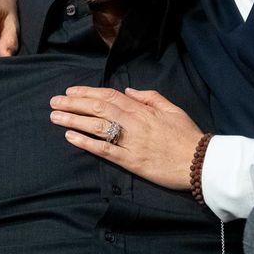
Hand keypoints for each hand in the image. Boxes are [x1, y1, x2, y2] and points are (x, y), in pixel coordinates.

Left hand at [50, 86, 204, 189]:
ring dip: (73, 119)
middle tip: (54, 101)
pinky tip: (70, 136)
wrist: (199, 162)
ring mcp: (130, 141)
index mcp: (143, 109)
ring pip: (97, 125)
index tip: (71, 91)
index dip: (88, 92)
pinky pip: (103, 149)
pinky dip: (85, 142)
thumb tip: (129, 91)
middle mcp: (134, 122)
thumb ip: (150, 97)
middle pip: (98, 107)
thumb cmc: (187, 136)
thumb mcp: (172, 109)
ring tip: (55, 116)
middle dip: (74, 103)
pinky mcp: (130, 160)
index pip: (110, 95)